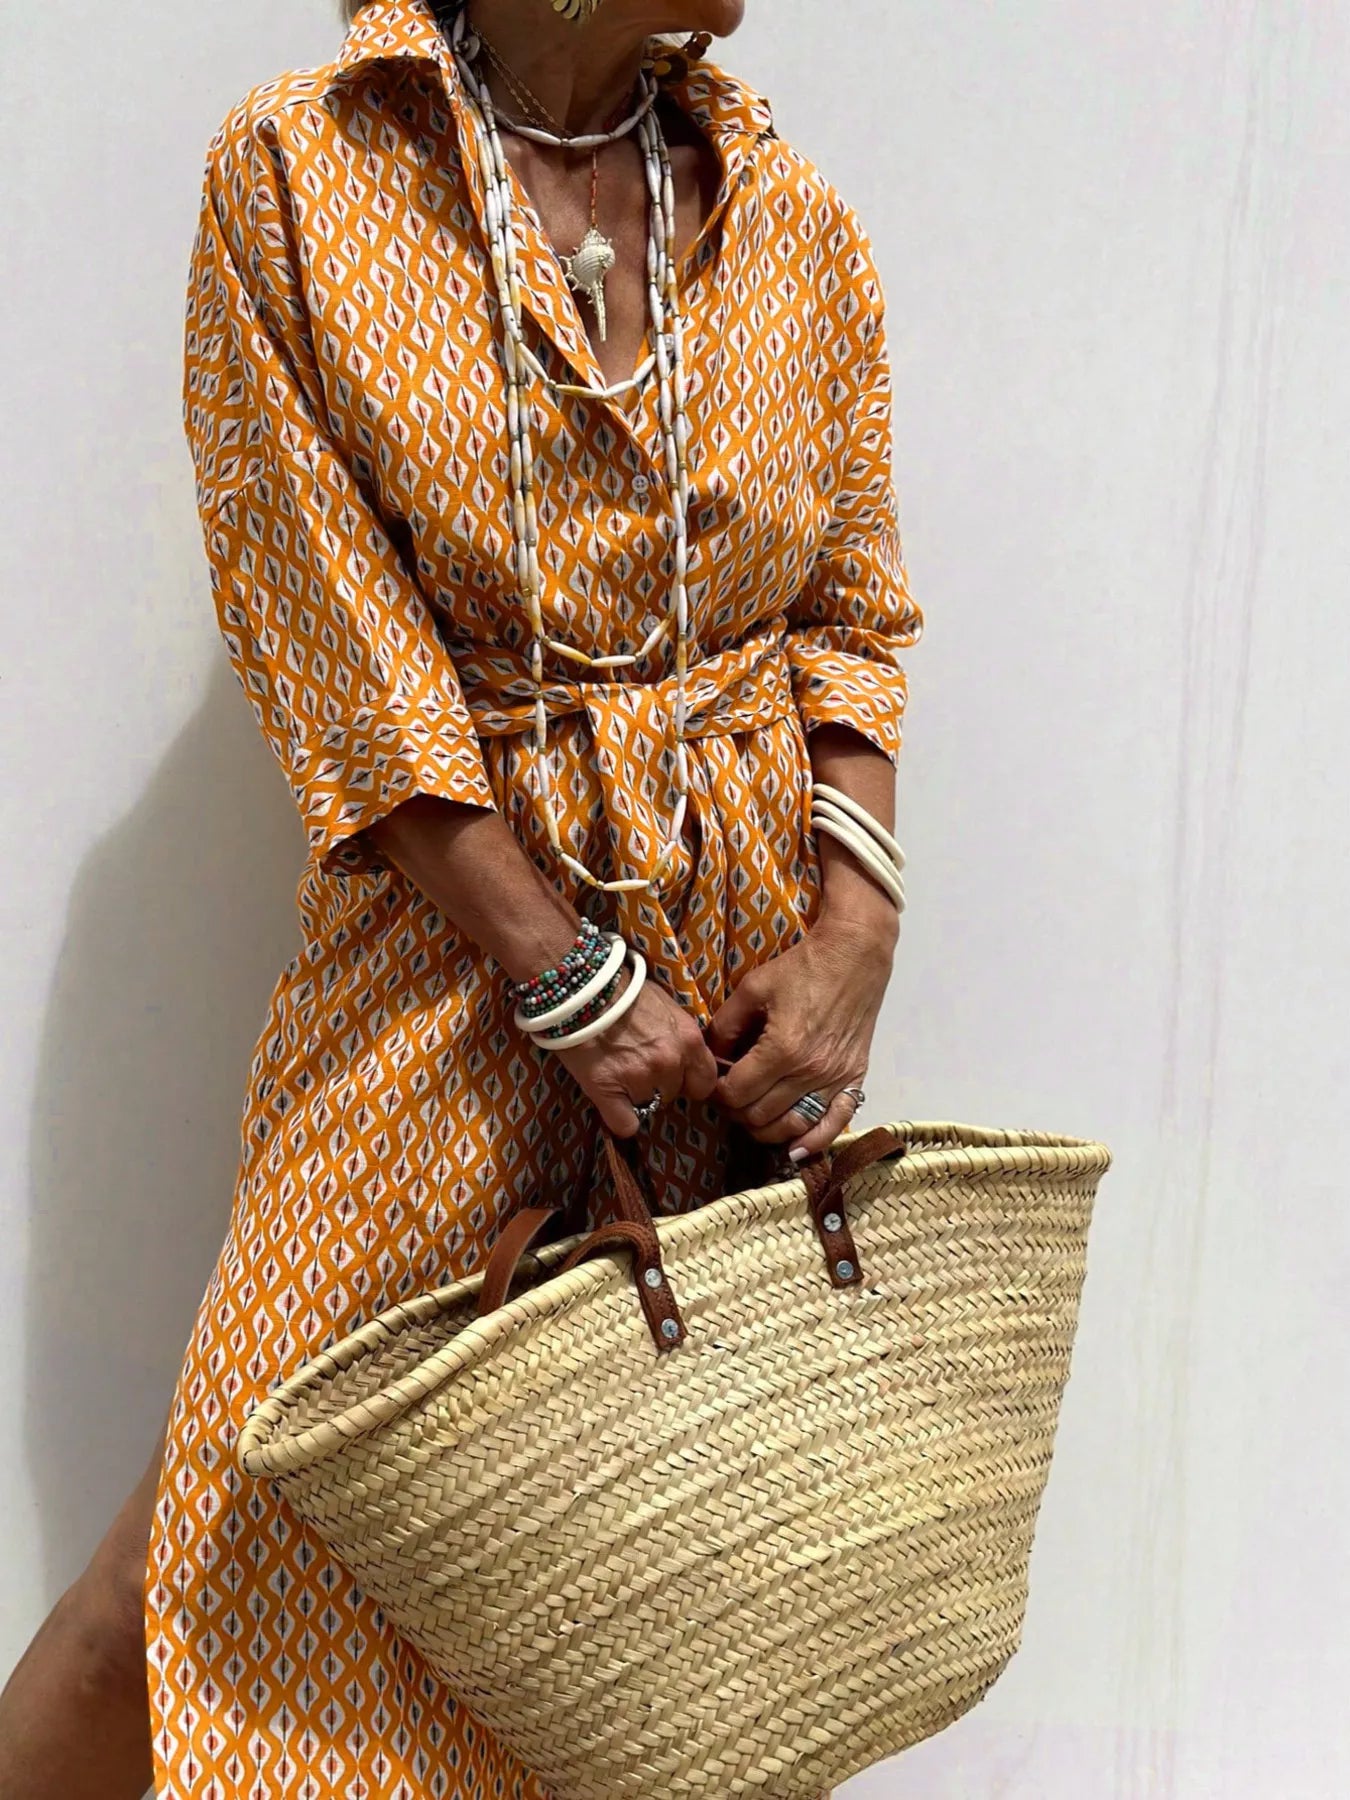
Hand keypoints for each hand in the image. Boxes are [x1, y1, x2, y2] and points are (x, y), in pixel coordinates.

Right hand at [553, 972, 719, 1137]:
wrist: (581, 986)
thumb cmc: (623, 990)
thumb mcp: (667, 1006)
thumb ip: (680, 1035)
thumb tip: (682, 1057)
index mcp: (690, 1040)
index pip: (706, 1081)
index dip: (689, 1081)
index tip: (674, 1076)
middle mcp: (671, 1062)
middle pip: (675, 1095)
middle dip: (660, 1086)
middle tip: (637, 1067)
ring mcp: (640, 1079)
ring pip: (649, 1107)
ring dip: (636, 1095)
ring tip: (616, 1070)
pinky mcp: (608, 1091)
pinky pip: (624, 1125)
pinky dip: (617, 1117)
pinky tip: (609, 1100)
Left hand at [706, 907, 896, 1158]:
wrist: (854, 956)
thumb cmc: (802, 967)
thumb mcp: (753, 988)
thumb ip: (726, 1026)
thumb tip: (710, 1055)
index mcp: (781, 1048)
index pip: (736, 1093)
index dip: (717, 1093)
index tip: (714, 1083)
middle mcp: (810, 1070)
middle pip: (760, 1115)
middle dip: (737, 1111)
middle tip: (731, 1096)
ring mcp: (835, 1078)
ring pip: (792, 1126)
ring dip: (766, 1129)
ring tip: (754, 1113)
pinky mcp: (854, 1079)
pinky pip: (835, 1124)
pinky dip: (814, 1141)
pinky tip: (796, 1149)